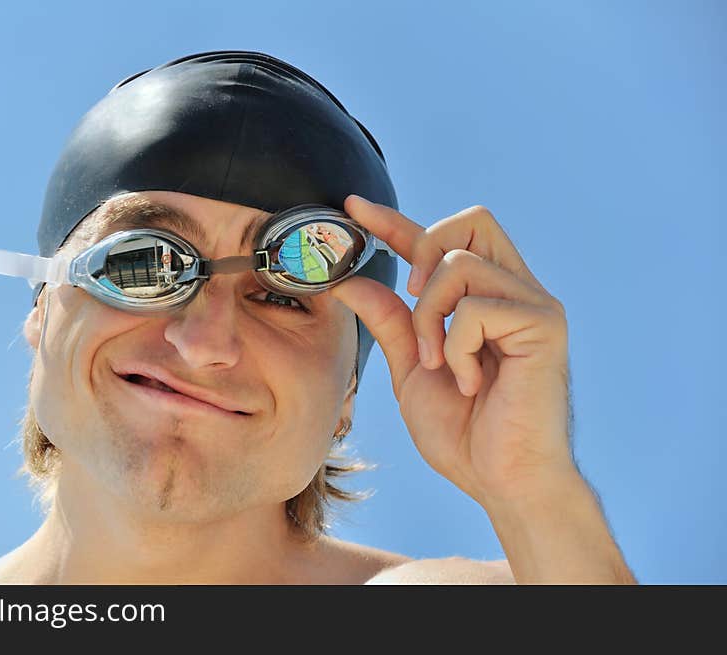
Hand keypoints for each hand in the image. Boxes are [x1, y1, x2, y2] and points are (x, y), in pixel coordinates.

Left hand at [330, 196, 574, 506]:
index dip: (394, 221)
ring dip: (430, 317)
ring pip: (459, 264)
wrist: (502, 481)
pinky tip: (471, 380)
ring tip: (441, 365)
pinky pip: (475, 308)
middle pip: (471, 220)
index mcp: (484, 299)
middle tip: (413, 300)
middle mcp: (515, 290)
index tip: (353, 207)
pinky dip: (455, 347)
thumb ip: (390, 321)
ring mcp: (534, 303)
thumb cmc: (465, 432)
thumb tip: (348, 280)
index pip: (439, 241)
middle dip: (425, 250)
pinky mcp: (545, 323)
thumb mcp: (412, 369)